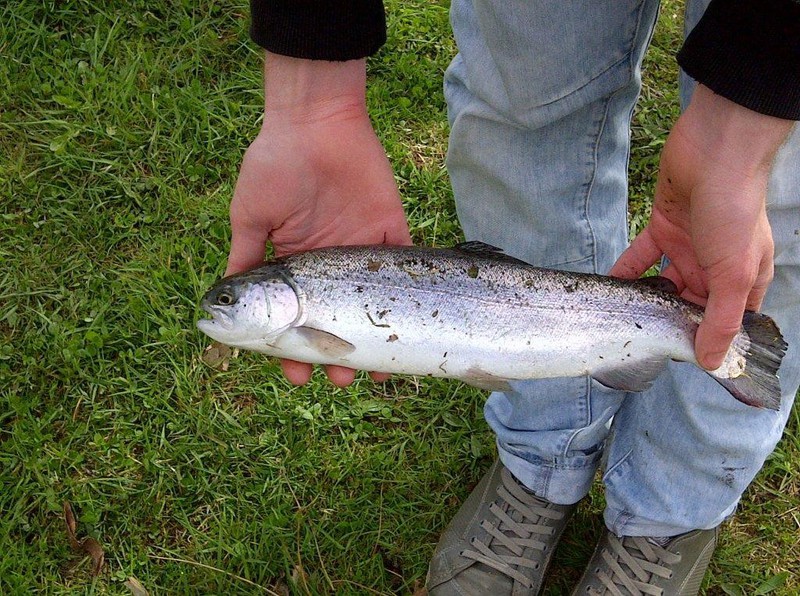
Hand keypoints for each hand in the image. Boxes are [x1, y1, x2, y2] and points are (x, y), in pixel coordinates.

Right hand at [226, 54, 411, 385]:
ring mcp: (362, 254)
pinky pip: (403, 277)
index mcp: (294, 264)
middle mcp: (329, 265)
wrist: (317, 122)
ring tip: (369, 374)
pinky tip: (402, 340)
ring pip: (369, 311)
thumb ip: (245, 258)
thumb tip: (223, 302)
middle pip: (335, 322)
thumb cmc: (275, 165)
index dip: (293, 348)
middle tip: (335, 379)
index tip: (294, 374)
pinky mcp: (392, 236)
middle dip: (334, 355)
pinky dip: (405, 310)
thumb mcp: (249, 215)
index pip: (294, 318)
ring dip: (370, 344)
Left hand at [611, 85, 792, 368]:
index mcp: (741, 279)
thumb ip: (720, 320)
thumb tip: (713, 363)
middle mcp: (715, 266)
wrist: (714, 151)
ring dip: (645, 300)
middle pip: (689, 305)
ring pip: (663, 283)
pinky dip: (626, 271)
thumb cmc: (732, 210)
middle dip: (668, 322)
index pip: (724, 321)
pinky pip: (641, 257)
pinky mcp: (663, 227)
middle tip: (641, 342)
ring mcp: (688, 247)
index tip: (681, 359)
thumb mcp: (732, 273)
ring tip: (622, 320)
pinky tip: (611, 289)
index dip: (707, 340)